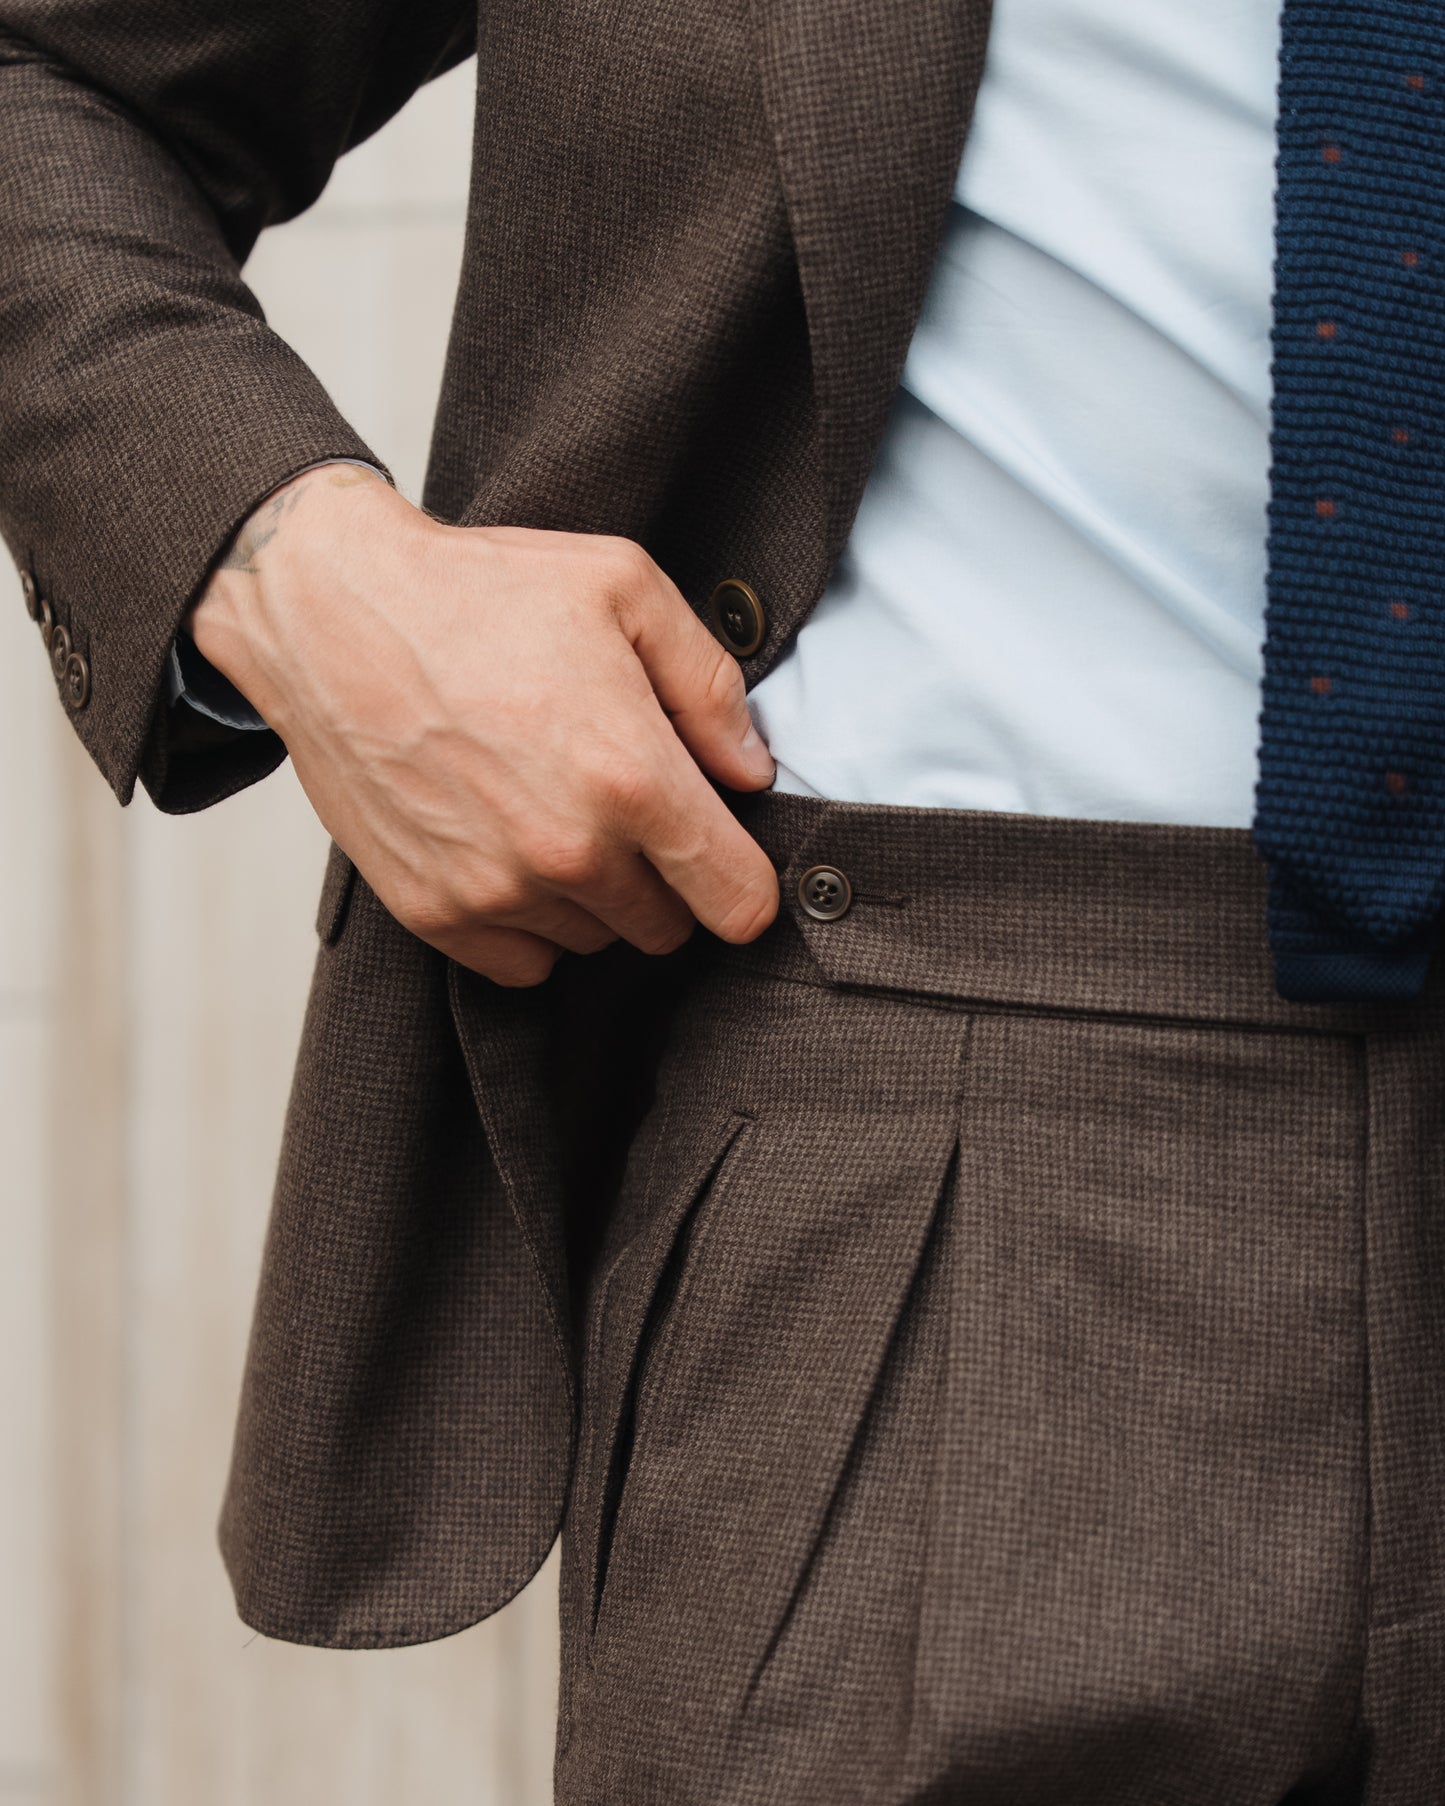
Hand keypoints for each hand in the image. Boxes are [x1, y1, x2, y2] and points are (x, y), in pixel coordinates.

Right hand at [187, 465, 778, 985]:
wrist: (330, 613)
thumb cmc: (480, 591)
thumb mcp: (625, 589)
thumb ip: (710, 687)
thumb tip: (751, 772)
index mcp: (632, 779)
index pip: (739, 903)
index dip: (745, 881)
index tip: (724, 851)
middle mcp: (568, 853)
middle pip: (669, 929)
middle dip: (666, 878)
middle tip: (625, 805)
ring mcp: (496, 891)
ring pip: (596, 942)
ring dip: (594, 897)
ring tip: (553, 808)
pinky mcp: (433, 912)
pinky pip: (524, 963)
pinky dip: (530, 923)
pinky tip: (512, 848)